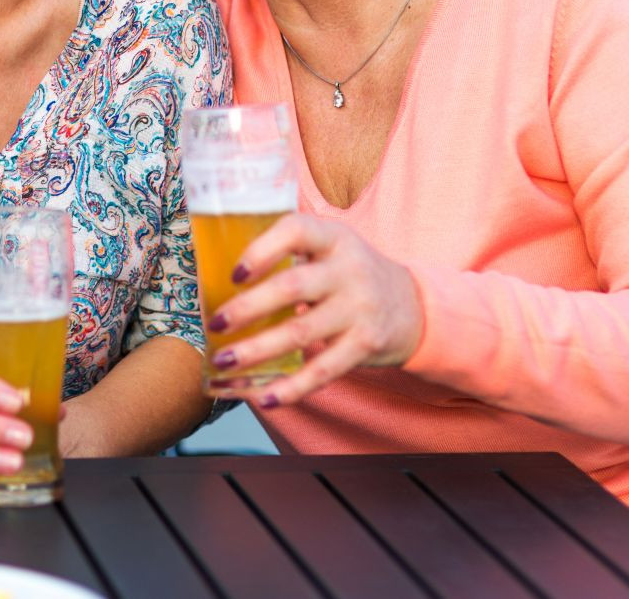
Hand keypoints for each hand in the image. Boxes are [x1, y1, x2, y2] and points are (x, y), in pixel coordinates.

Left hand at [207, 214, 422, 409]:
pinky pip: (323, 371)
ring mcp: (360, 308)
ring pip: (301, 332)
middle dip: (248, 308)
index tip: (234, 273)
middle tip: (216, 323)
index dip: (262, 250)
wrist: (413, 307)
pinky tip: (263, 397)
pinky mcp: (366, 345)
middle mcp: (350, 269)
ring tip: (224, 361)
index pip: (296, 231)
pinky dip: (291, 388)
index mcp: (334, 237)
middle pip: (292, 288)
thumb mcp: (331, 248)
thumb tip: (218, 268)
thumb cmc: (350, 275)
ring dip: (257, 350)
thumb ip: (290, 251)